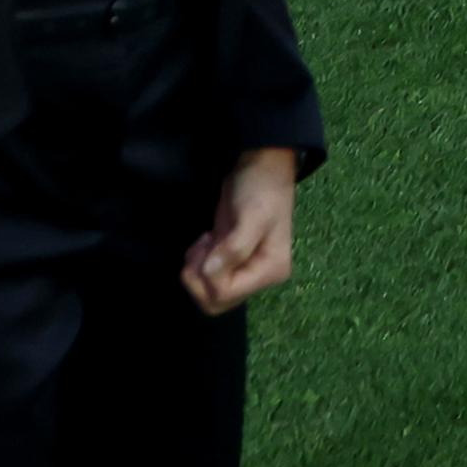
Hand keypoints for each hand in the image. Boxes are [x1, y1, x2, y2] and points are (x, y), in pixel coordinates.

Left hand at [180, 147, 297, 315]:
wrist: (262, 164)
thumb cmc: (260, 189)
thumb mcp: (251, 216)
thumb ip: (233, 249)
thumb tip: (210, 273)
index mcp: (269, 270)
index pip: (226, 294)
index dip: (207, 276)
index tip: (210, 244)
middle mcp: (258, 276)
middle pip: (216, 302)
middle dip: (199, 279)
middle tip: (203, 248)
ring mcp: (243, 268)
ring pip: (208, 292)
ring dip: (197, 269)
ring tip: (206, 241)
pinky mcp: (230, 259)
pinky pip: (207, 277)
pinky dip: (198, 262)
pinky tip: (207, 240)